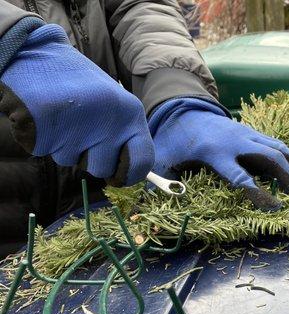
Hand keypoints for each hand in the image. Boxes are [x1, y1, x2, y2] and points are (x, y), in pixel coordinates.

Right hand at [0, 24, 153, 185]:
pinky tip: (47, 118)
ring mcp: (79, 125)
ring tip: (63, 118)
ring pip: (73, 162)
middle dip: (91, 159)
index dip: (129, 174)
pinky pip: (48, 152)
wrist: (38, 54)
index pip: (143, 161)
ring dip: (66, 147)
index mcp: (131, 113)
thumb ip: (124, 135)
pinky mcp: (48, 128)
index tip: (118, 175)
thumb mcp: (114, 105)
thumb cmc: (80, 86)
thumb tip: (127, 175)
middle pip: (103, 169)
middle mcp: (110, 120)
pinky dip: (45, 140)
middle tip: (82, 133)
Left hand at [149, 98, 288, 210]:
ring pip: (279, 147)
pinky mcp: (251, 131)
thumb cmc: (173, 139)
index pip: (239, 176)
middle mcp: (235, 141)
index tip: (274, 207)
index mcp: (214, 151)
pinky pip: (276, 142)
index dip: (257, 193)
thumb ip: (160, 182)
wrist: (183, 110)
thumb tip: (148, 209)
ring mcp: (246, 133)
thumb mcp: (162, 159)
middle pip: (269, 158)